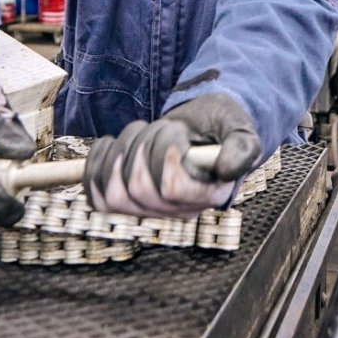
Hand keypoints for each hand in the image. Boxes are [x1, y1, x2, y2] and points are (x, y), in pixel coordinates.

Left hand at [86, 93, 262, 218]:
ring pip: (114, 194)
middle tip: (161, 127)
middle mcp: (180, 211)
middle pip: (138, 188)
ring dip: (120, 153)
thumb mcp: (238, 128)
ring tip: (140, 135)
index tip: (179, 133)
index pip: (171, 188)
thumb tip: (227, 170)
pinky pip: (97, 197)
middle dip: (143, 145)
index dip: (165, 154)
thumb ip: (243, 147)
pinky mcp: (126, 203)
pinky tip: (109, 146)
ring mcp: (151, 211)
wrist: (199, 127)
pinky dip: (94, 166)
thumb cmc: (218, 126)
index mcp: (209, 195)